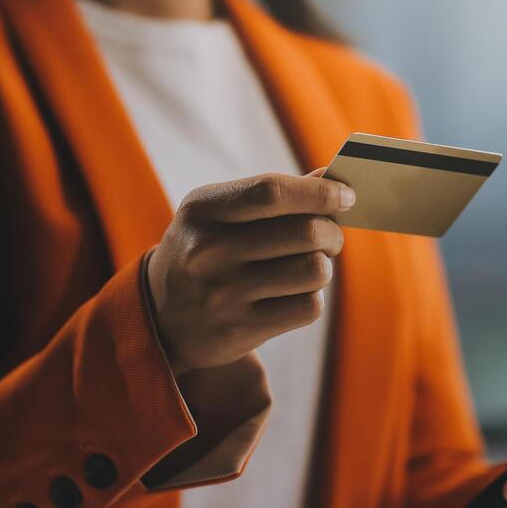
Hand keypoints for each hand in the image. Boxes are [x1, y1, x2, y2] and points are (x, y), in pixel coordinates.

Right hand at [147, 169, 353, 376]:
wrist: (161, 318)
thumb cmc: (206, 251)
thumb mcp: (220, 214)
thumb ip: (273, 194)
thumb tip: (332, 178)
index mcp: (203, 210)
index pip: (272, 192)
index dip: (319, 192)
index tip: (345, 195)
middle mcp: (210, 251)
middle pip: (305, 232)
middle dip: (332, 231)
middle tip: (329, 236)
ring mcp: (224, 294)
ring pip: (314, 270)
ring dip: (323, 266)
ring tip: (309, 265)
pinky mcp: (241, 329)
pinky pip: (308, 306)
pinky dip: (311, 297)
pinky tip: (294, 294)